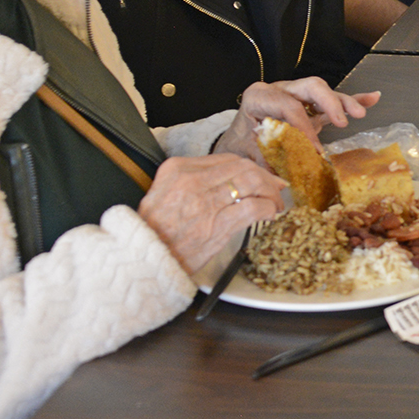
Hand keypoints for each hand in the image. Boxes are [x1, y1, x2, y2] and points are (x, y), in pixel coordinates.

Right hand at [137, 154, 285, 275]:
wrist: (143, 260)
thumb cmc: (154, 231)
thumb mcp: (164, 193)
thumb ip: (193, 181)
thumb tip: (232, 177)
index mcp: (177, 169)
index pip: (226, 159)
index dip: (249, 167)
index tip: (261, 176)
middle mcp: (192, 180)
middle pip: (243, 167)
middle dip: (265, 177)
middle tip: (275, 189)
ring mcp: (205, 201)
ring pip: (252, 182)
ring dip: (271, 192)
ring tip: (275, 203)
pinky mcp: (218, 224)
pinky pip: (254, 207)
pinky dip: (268, 208)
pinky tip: (270, 214)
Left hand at [213, 78, 380, 162]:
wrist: (236, 141)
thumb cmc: (240, 146)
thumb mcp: (247, 155)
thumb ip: (265, 165)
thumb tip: (283, 182)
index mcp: (259, 98)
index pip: (287, 106)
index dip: (303, 127)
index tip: (314, 149)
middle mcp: (279, 91)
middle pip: (310, 87)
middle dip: (329, 102)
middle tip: (341, 123)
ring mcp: (296, 96)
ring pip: (324, 92)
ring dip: (344, 102)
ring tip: (360, 114)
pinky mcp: (309, 105)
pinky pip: (331, 101)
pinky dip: (352, 101)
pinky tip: (371, 98)